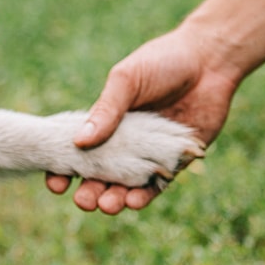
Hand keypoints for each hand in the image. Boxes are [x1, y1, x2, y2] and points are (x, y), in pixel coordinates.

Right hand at [45, 23, 239, 213]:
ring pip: (126, 185)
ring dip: (114, 198)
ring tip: (107, 205)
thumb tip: (78, 141)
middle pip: (101, 174)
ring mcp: (150, 153)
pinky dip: (144, 195)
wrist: (209, 60)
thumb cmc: (162, 61)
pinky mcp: (176, 161)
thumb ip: (106, 110)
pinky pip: (157, 185)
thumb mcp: (126, 80)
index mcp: (107, 120)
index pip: (80, 150)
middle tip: (82, 201)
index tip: (55, 183)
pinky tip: (134, 202)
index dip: (65, 167)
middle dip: (89, 191)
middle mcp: (126, 141)